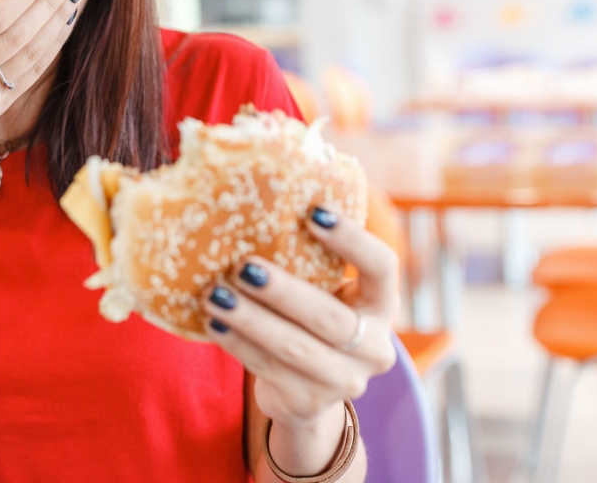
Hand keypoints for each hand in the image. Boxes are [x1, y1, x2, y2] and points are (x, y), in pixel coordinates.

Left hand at [202, 205, 398, 429]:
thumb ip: (306, 258)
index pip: (383, 267)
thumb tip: (253, 192)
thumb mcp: (322, 290)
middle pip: (331, 318)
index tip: (312, 211)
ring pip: (295, 348)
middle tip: (244, 266)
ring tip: (215, 294)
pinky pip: (269, 370)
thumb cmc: (307, 319)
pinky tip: (213, 322)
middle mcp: (375, 347)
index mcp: (382, 305)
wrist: (305, 392)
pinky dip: (237, 344)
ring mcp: (346, 381)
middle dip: (284, 291)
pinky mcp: (310, 404)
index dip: (352, 240)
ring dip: (251, 320)